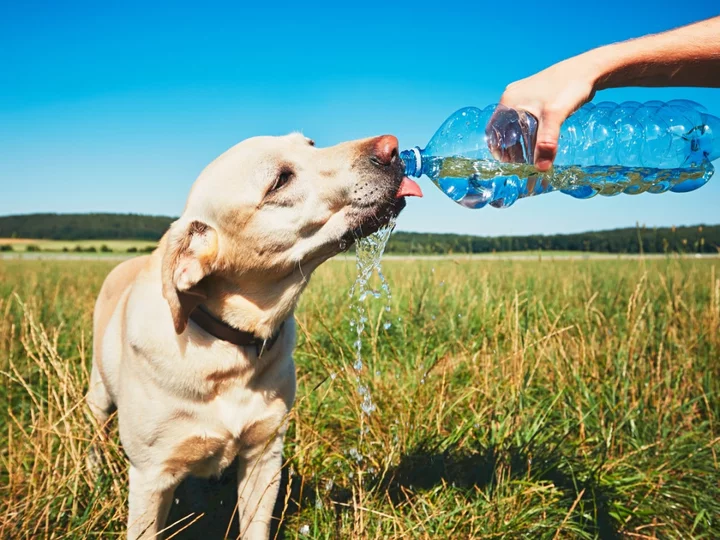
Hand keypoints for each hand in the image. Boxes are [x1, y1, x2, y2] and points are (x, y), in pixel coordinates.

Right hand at [494, 56, 599, 170]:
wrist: (588, 69)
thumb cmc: (569, 87)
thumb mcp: (555, 116)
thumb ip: (546, 143)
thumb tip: (541, 169)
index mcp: (509, 101)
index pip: (493, 131)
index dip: (498, 149)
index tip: (508, 164)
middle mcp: (512, 97)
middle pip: (504, 129)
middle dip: (511, 148)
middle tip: (522, 164)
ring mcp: (523, 96)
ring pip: (516, 125)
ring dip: (521, 141)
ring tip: (532, 155)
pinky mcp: (535, 96)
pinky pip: (526, 119)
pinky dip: (530, 132)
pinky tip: (541, 140)